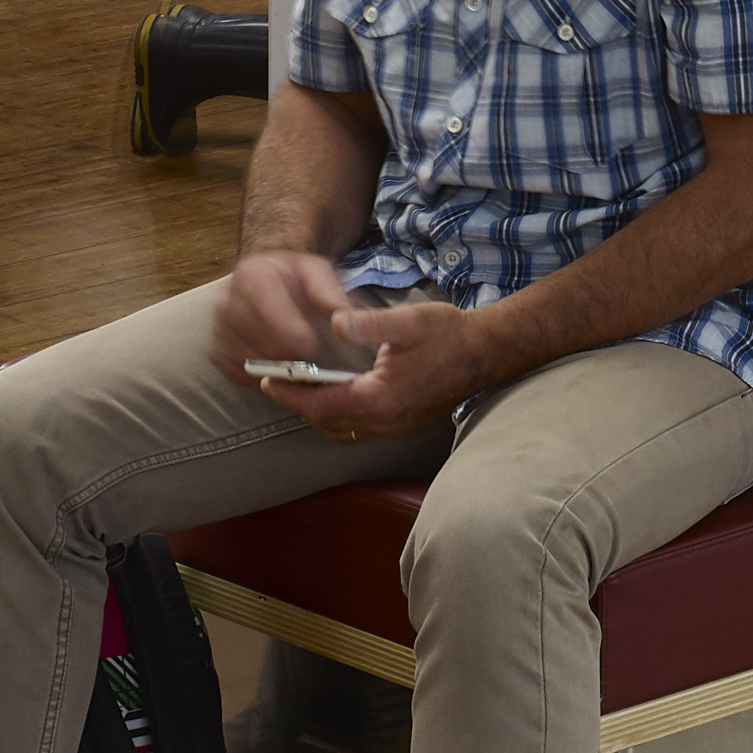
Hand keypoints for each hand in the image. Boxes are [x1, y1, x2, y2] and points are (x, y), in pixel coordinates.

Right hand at [210, 244, 363, 388]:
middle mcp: (227, 300)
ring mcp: (219, 328)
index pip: (265, 307)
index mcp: (251, 275)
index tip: (312, 346)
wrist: (268, 279)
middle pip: (256, 339)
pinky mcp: (217, 351)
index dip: (290, 331)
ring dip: (275, 366)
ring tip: (295, 358)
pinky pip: (238, 373)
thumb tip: (343, 321)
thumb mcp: (317, 273)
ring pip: (247, 360)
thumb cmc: (294, 278)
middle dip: (287, 353)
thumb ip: (330, 294)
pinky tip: (276, 364)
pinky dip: (260, 376)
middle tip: (308, 356)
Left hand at [298, 295, 499, 444]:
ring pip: (341, 431)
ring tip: (301, 388)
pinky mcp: (401, 425)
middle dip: (299, 404)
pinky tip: (335, 395)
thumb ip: (369, 323)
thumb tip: (334, 321)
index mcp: (381, 398)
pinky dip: (338, 417)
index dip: (291, 394)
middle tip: (278, 381)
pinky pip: (358, 430)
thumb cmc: (448, 334)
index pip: (322, 405)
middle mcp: (385, 422)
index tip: (268, 380)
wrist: (484, 354)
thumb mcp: (408, 321)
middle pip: (327, 423)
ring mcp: (394, 428)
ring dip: (318, 413)